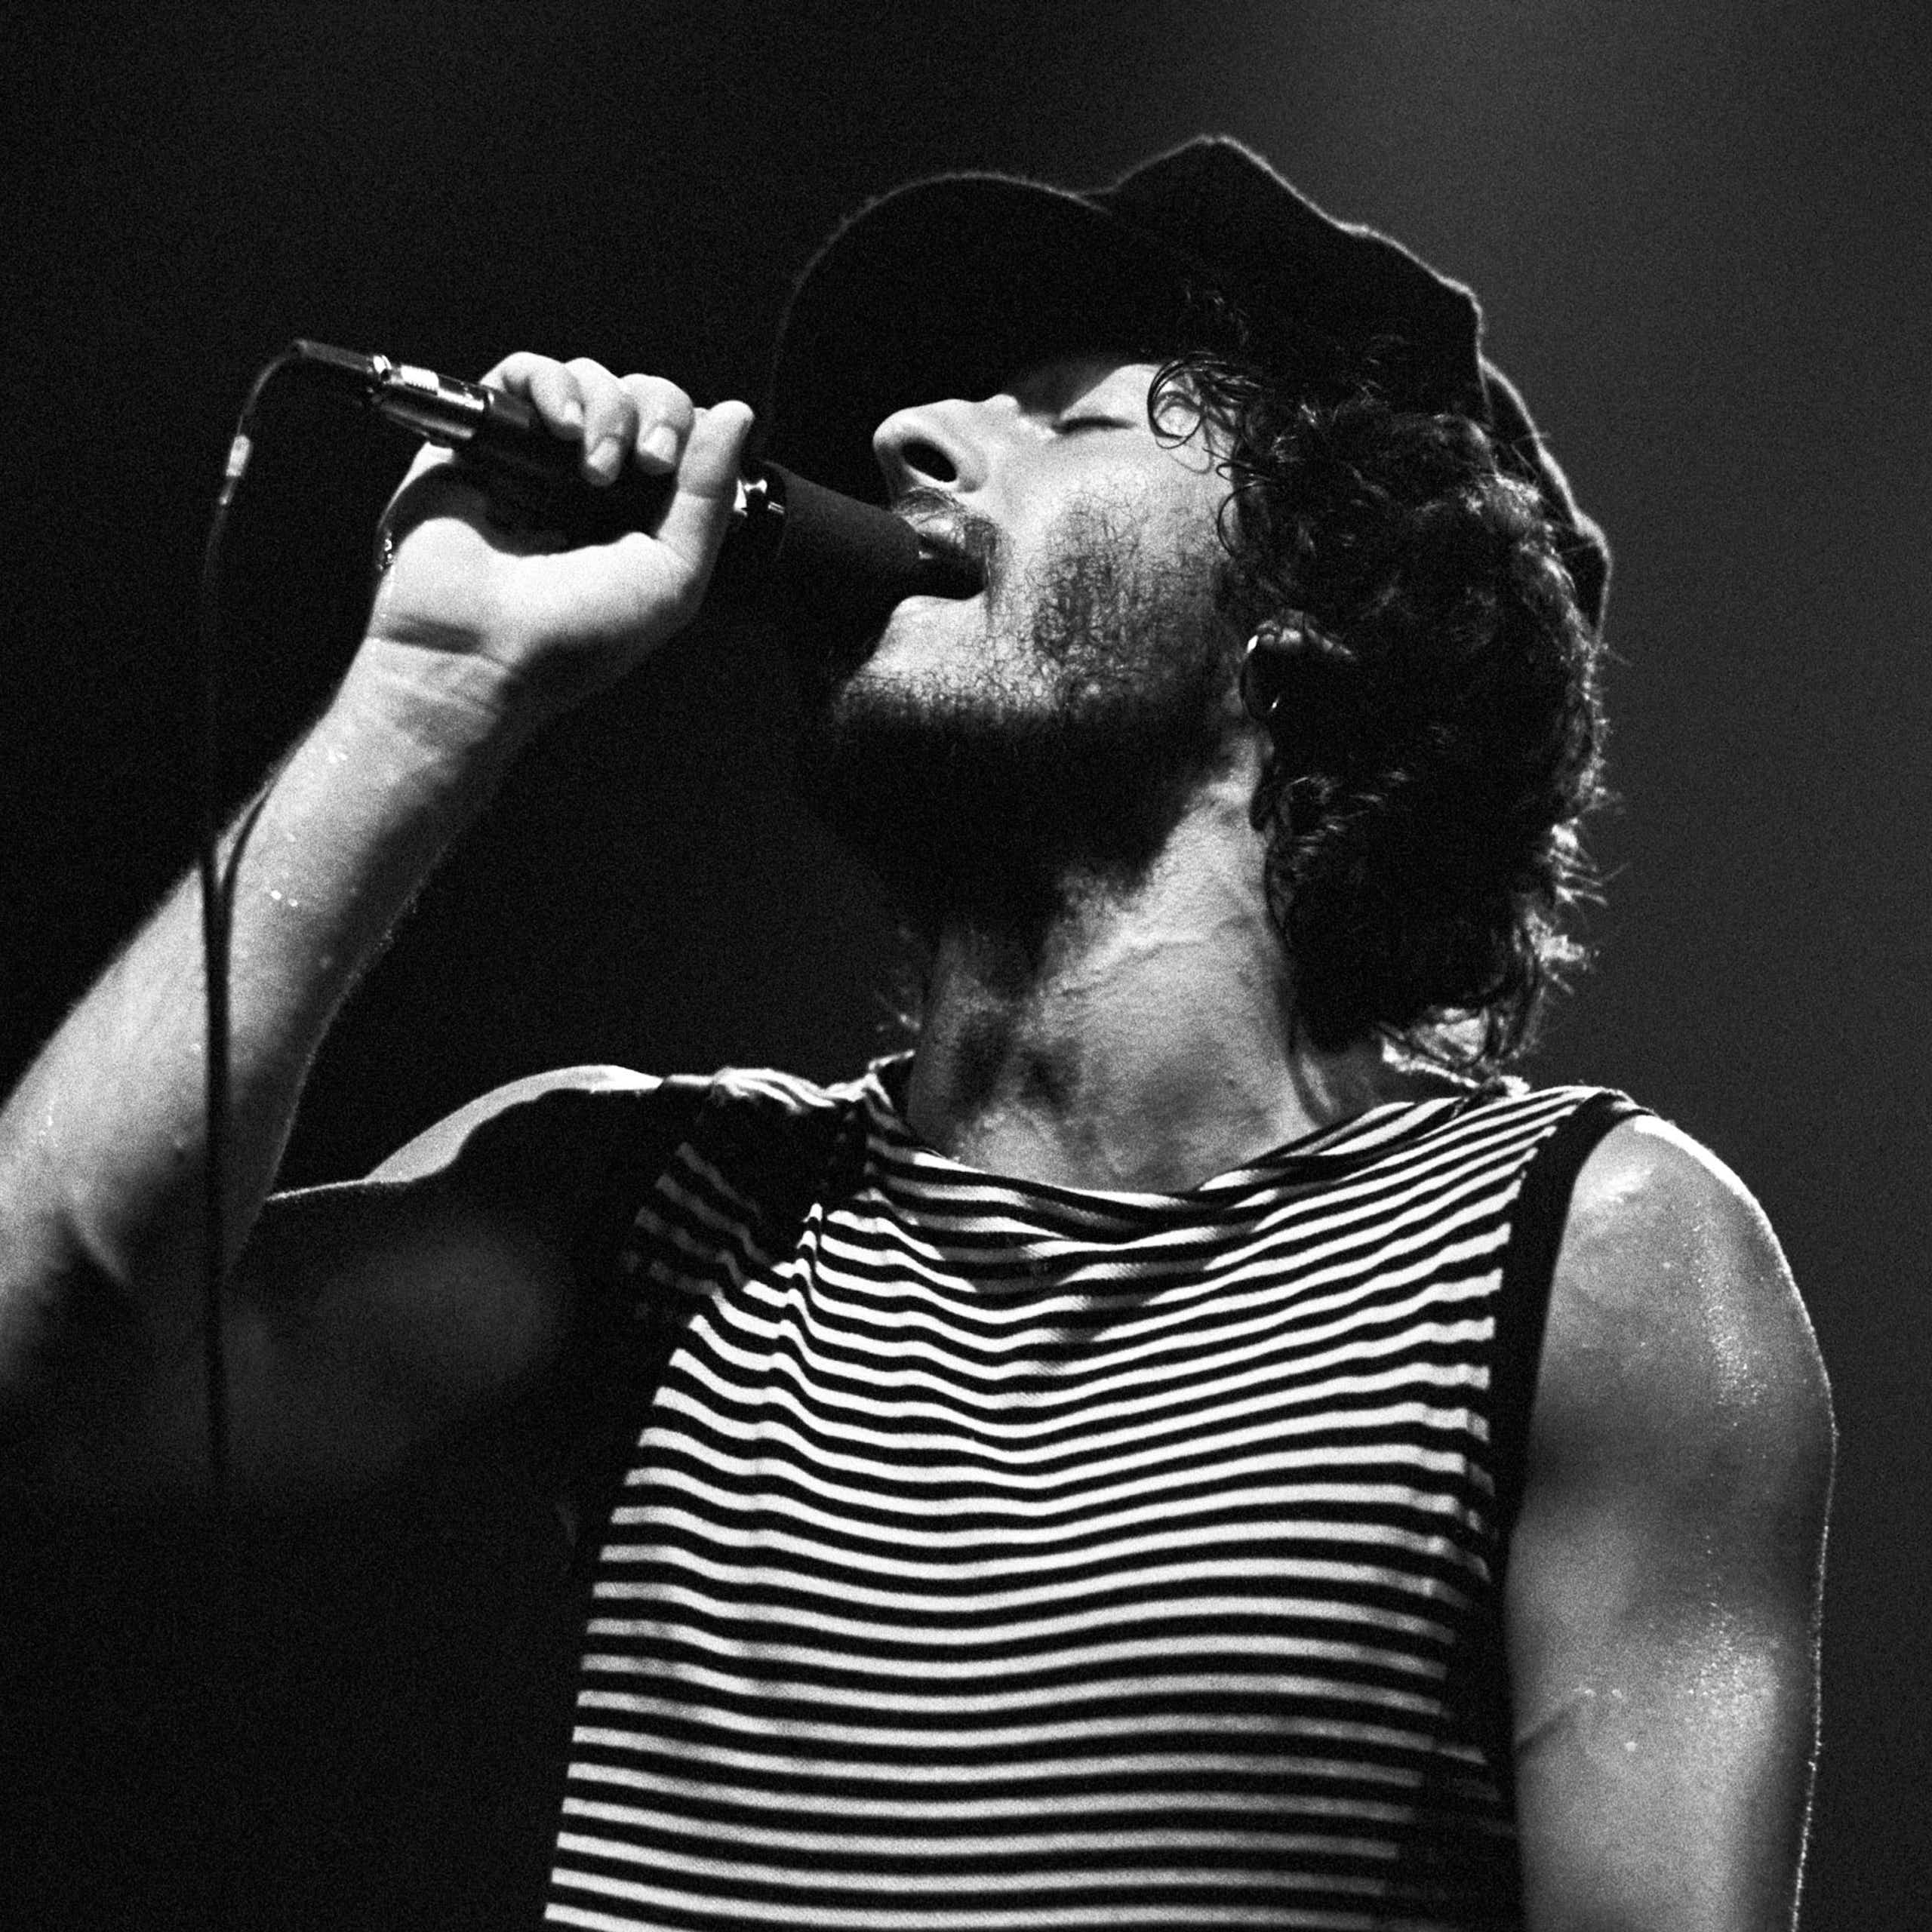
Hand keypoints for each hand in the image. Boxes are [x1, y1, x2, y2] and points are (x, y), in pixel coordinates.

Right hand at [363, 354, 755, 728]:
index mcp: (639, 517)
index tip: (672, 465)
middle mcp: (590, 484)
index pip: (680, 438)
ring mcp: (536, 460)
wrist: (478, 651)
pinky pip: (521, 375)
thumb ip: (707, 497)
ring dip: (607, 407)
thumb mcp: (672, 577)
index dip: (688, 432)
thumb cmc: (574, 637)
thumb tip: (736, 417)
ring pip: (588, 379)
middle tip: (646, 462)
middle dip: (656, 413)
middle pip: (641, 397)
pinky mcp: (482, 440)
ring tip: (593, 465)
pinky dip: (551, 382)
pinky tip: (561, 424)